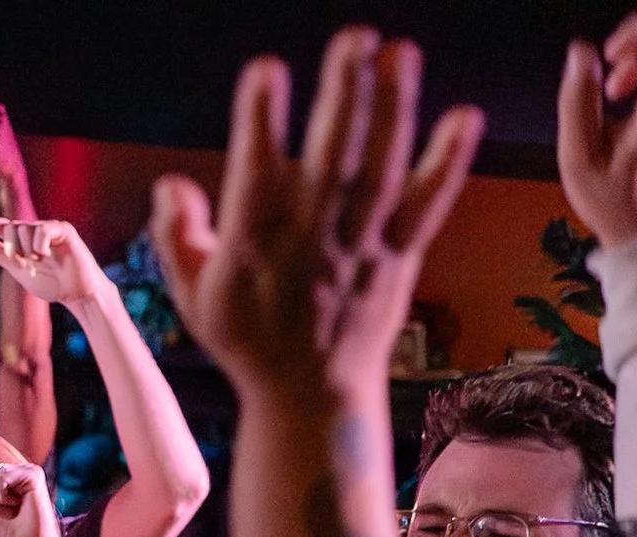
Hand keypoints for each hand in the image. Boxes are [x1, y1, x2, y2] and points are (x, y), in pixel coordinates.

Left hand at [0, 215, 108, 307]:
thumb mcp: (22, 273)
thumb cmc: (53, 285)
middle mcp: (37, 232)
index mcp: (26, 242)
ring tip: (39, 262)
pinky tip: (44, 254)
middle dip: (11, 245)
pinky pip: (43, 229)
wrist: (76, 294)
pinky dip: (39, 243)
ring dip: (26, 249)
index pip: (4, 228)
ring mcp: (51, 229)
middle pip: (11, 226)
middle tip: (22, 264)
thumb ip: (4, 258)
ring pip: (25, 227)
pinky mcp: (64, 230)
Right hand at [150, 31, 483, 396]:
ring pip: (380, 174)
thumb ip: (177, 239)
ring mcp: (359, 251)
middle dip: (343, 97)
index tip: (265, 69)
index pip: (256, 174)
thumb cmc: (249, 343)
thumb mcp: (194, 298)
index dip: (260, 121)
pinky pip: (427, 209)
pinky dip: (447, 165)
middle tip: (354, 37)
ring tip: (400, 52)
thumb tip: (171, 185)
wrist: (310, 400)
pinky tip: (464, 118)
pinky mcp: (399, 259)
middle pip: (332, 161)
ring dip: (394, 111)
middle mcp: (310, 245)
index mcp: (254, 249)